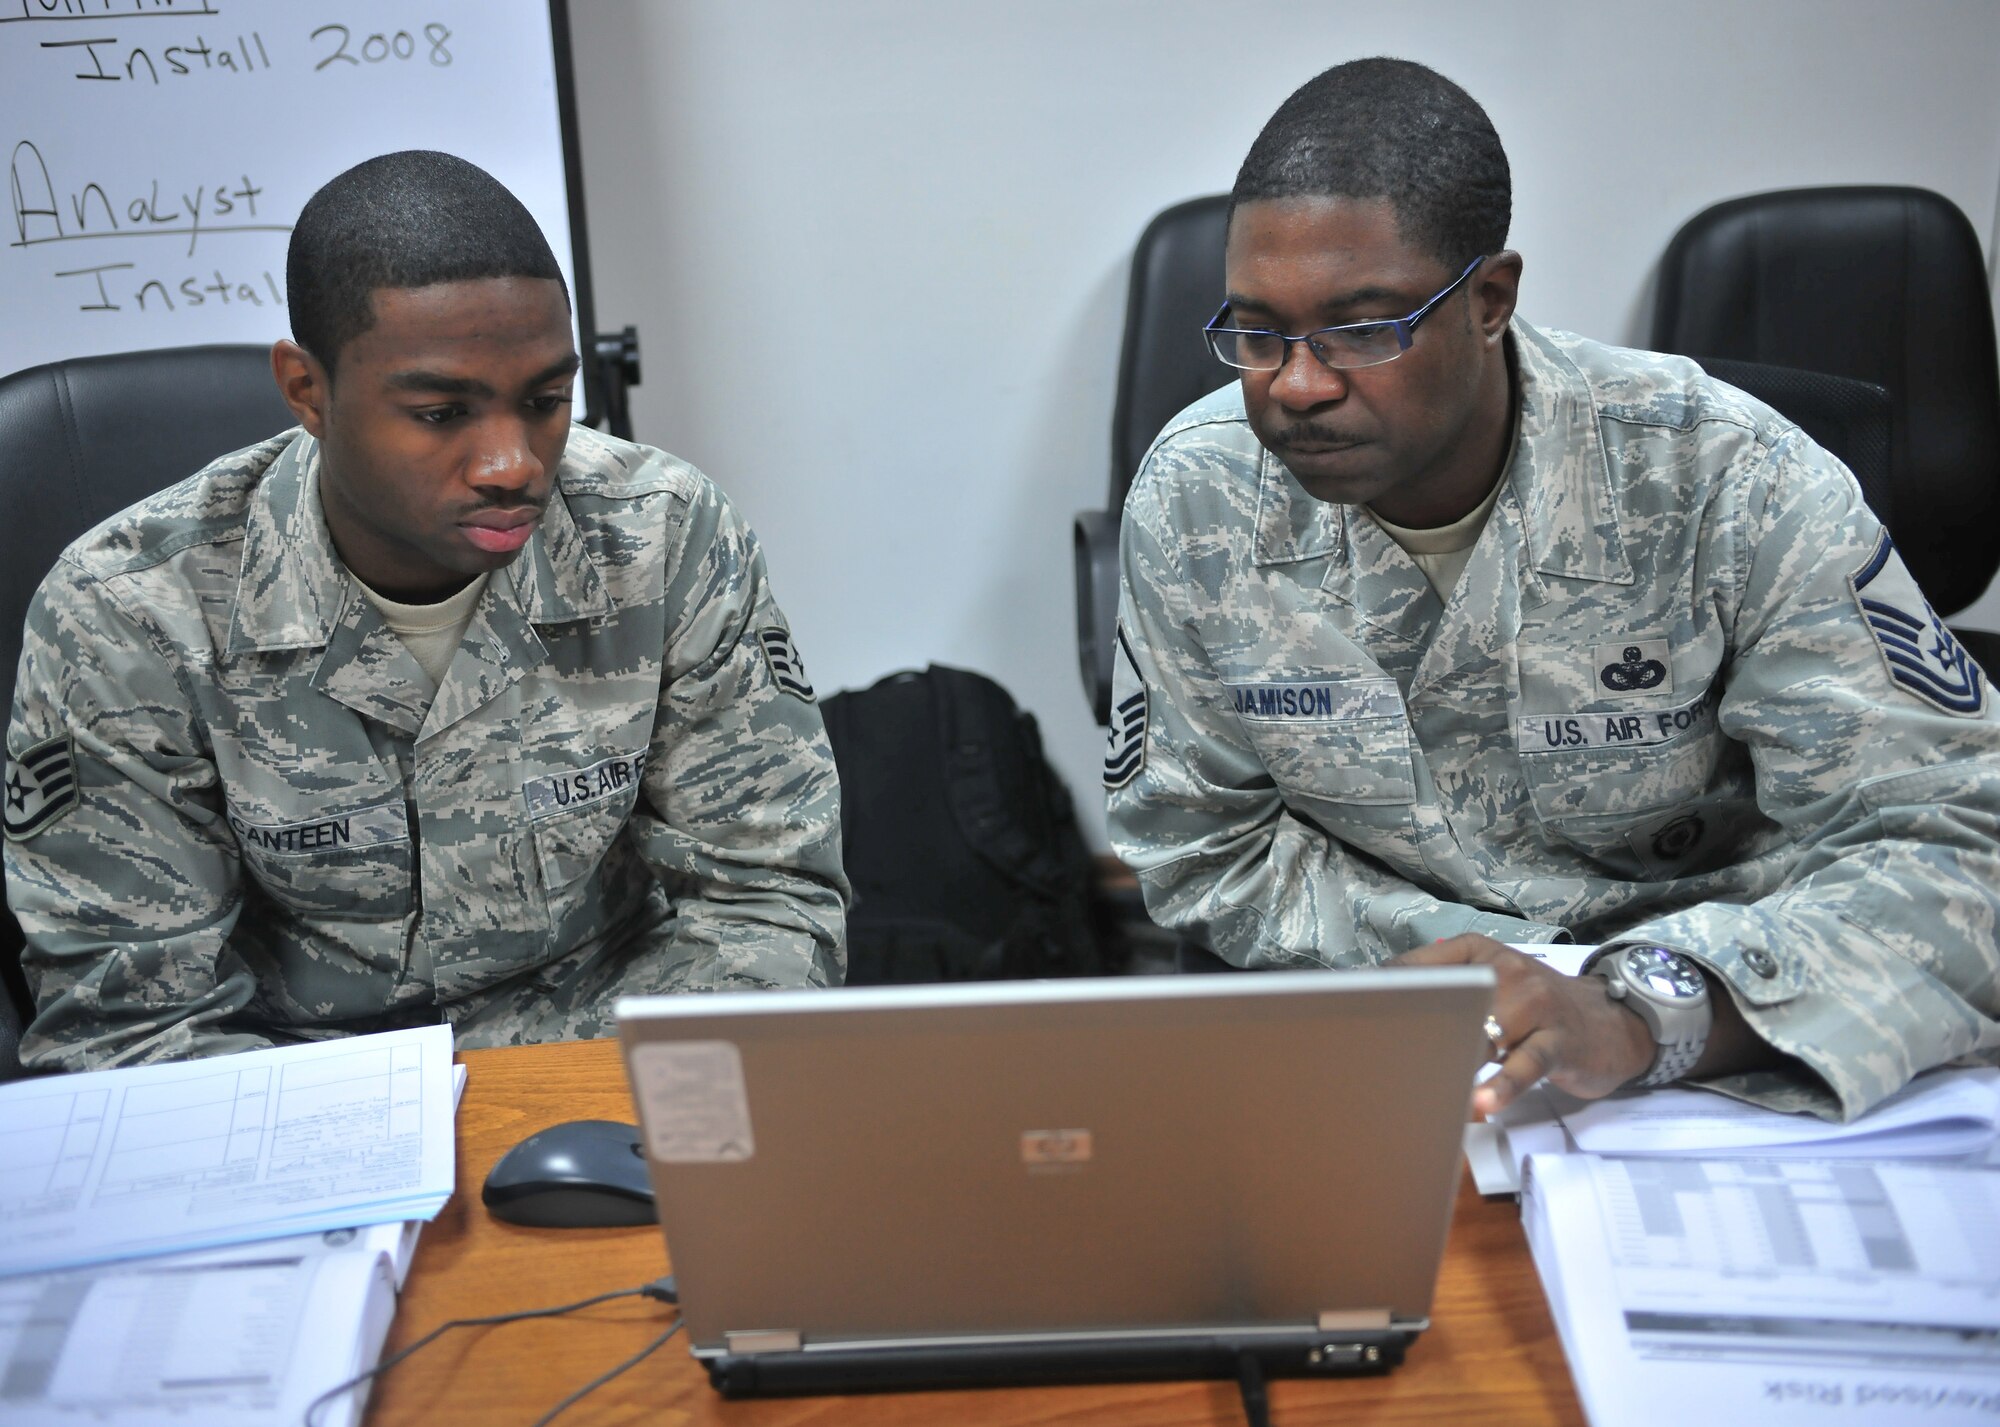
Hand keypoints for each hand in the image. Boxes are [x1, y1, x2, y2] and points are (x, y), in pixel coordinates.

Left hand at [1390, 935, 1653, 1115]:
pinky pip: (1525, 1065)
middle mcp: (1506, 970)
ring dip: (1451, 1065)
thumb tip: (1375, 1001)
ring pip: (1482, 1036)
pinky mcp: (1559, 1041)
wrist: (1610, 1023)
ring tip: (1419, 1087)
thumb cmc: (1535, 1010)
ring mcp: (1536, 1004)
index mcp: (1477, 952)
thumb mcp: (1488, 984)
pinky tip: (1481, 1104)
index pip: (1416, 970)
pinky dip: (1501, 1086)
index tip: (1343, 1020)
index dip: (1380, 997)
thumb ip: (1439, 986)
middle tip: (1373, 1061)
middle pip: (1447, 1003)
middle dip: (1412, 1033)